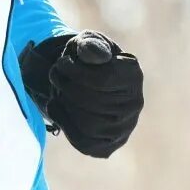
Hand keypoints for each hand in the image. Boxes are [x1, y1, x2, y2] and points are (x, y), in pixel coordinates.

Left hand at [19, 30, 143, 157]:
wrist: (87, 82)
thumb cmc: (88, 59)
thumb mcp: (89, 43)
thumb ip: (90, 45)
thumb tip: (93, 54)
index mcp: (133, 75)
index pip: (105, 79)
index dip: (77, 72)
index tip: (61, 63)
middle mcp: (135, 104)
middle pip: (95, 102)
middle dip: (68, 87)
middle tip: (54, 74)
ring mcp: (124, 128)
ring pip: (89, 123)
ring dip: (65, 104)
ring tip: (56, 89)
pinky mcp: (108, 146)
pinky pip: (84, 142)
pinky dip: (64, 123)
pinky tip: (54, 105)